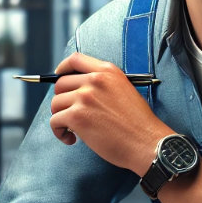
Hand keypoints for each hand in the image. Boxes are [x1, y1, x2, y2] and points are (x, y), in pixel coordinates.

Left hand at [49, 51, 171, 174]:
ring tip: (73, 130)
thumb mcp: (124, 90)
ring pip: (56, 103)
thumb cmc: (138, 123)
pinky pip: (55, 121)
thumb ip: (103, 85)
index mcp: (107, 71)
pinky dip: (59, 132)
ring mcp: (84, 97)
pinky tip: (71, 138)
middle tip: (71, 114)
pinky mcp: (77, 116)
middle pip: (61, 84)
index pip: (75, 60)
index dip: (62, 68)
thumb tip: (79, 90)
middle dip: (62, 100)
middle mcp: (94, 80)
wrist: (146, 142)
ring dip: (61, 118)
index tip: (58, 76)